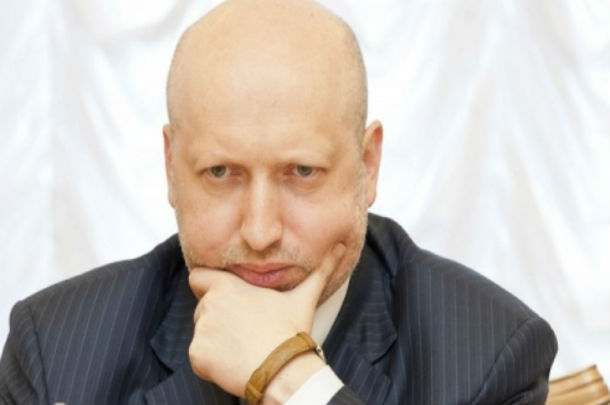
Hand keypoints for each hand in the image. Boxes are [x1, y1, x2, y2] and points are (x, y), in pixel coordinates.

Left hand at [188, 244, 345, 398]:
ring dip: (217, 341)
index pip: (198, 277)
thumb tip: (341, 246)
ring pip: (202, 334)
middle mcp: (208, 304)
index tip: (225, 299)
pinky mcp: (197, 355)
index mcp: (227, 286)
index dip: (207, 286)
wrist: (283, 369)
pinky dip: (212, 363)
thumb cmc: (290, 332)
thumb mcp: (304, 297)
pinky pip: (199, 358)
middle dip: (219, 319)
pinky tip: (235, 363)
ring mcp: (201, 331)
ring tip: (243, 347)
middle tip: (245, 330)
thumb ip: (320, 270)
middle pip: (202, 309)